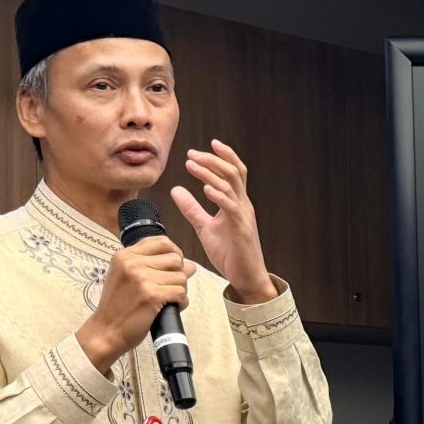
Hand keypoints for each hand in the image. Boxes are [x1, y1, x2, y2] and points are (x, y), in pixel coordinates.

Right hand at [78, 235, 196, 373]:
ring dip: (181, 290)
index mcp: (125, 255)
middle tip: (170, 288)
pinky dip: (181, 302)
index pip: (162, 242)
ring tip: (169, 299)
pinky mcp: (151, 295)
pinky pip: (180, 292)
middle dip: (179, 274)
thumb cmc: (117, 307)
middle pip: (175, 259)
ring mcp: (142, 278)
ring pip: (181, 276)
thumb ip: (155, 267)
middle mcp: (132, 263)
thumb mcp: (127, 278)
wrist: (106, 331)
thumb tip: (190, 265)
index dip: (175, 253)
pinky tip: (172, 307)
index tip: (173, 267)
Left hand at [172, 139, 271, 302]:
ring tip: (191, 165)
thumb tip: (176, 190)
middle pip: (232, 172)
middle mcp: (243, 205)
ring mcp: (243, 216)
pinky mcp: (241, 230)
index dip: (224, 156)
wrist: (246, 278)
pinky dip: (219, 195)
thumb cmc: (230, 254)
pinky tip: (205, 189)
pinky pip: (231, 208)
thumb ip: (192, 209)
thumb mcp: (205, 228)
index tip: (209, 144)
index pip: (234, 172)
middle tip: (191, 154)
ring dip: (210, 173)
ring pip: (231, 185)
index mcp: (236, 203)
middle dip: (212, 159)